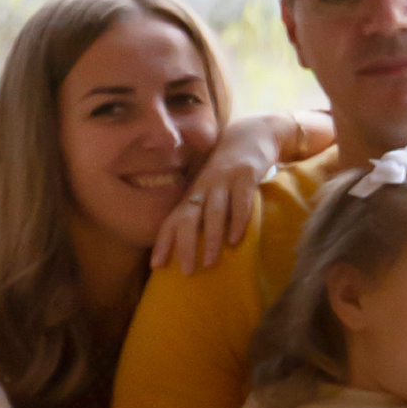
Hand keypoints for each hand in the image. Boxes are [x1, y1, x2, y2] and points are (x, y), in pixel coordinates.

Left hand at [150, 106, 334, 270]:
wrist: (250, 135)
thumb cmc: (227, 173)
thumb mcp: (210, 191)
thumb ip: (202, 214)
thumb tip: (193, 249)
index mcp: (193, 194)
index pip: (172, 219)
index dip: (164, 241)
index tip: (156, 266)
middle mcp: (204, 188)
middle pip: (188, 217)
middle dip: (184, 245)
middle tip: (186, 272)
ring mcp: (224, 180)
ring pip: (213, 211)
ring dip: (210, 238)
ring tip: (209, 263)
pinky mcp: (246, 174)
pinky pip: (241, 200)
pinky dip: (238, 220)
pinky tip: (236, 240)